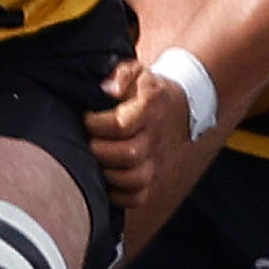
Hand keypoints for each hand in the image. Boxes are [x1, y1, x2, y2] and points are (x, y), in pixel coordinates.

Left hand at [89, 58, 194, 210]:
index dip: (97, 124)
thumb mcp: (136, 71)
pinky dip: (118, 195)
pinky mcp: (154, 177)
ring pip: (134, 180)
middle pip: (128, 155)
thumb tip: (107, 89)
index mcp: (150, 109)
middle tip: (88, 142)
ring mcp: (156, 161)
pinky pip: (138, 197)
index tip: (86, 117)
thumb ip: (121, 74)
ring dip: (108, 174)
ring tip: (95, 161)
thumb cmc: (148, 89)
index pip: (122, 125)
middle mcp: (155, 137)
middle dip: (99, 150)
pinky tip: (106, 181)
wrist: (181, 107)